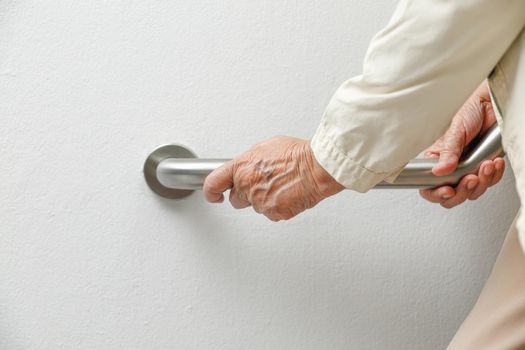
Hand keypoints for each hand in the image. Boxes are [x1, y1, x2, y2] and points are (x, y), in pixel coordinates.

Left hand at [203, 136, 344, 220]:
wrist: (317, 167)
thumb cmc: (296, 154)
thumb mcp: (265, 147)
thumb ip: (250, 161)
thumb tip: (246, 166)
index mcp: (241, 167)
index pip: (213, 183)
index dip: (210, 191)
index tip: (213, 195)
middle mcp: (247, 186)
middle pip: (236, 199)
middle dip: (246, 195)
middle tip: (262, 185)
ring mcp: (260, 202)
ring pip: (257, 207)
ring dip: (265, 199)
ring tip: (282, 185)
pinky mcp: (275, 213)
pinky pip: (272, 213)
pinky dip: (279, 206)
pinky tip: (289, 194)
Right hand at [419, 81, 504, 207]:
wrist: (492, 104)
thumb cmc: (469, 111)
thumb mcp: (455, 131)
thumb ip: (448, 153)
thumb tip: (439, 171)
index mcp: (437, 160)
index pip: (430, 186)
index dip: (437, 194)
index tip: (448, 191)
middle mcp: (451, 168)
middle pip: (453, 196)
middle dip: (463, 191)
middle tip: (470, 179)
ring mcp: (469, 170)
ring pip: (473, 192)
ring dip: (482, 182)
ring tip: (486, 165)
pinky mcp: (485, 168)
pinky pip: (490, 182)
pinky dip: (494, 175)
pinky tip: (494, 162)